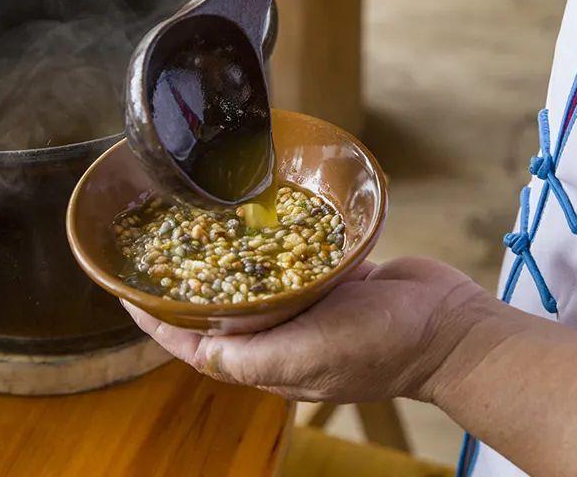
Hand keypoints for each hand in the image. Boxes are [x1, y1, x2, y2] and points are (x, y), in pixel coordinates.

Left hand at [123, 257, 490, 402]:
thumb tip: (199, 350)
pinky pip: (292, 260)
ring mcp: (310, 307)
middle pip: (219, 311)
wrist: (450, 326)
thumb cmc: (383, 347)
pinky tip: (256, 215)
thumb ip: (253, 358)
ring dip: (224, 258)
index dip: (157, 322)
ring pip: (254, 281)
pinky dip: (270, 242)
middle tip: (156, 248)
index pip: (197, 344)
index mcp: (270, 361)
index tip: (126, 291)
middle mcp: (284, 335)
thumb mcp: (311, 358)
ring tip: (194, 223)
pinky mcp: (334, 279)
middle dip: (185, 285)